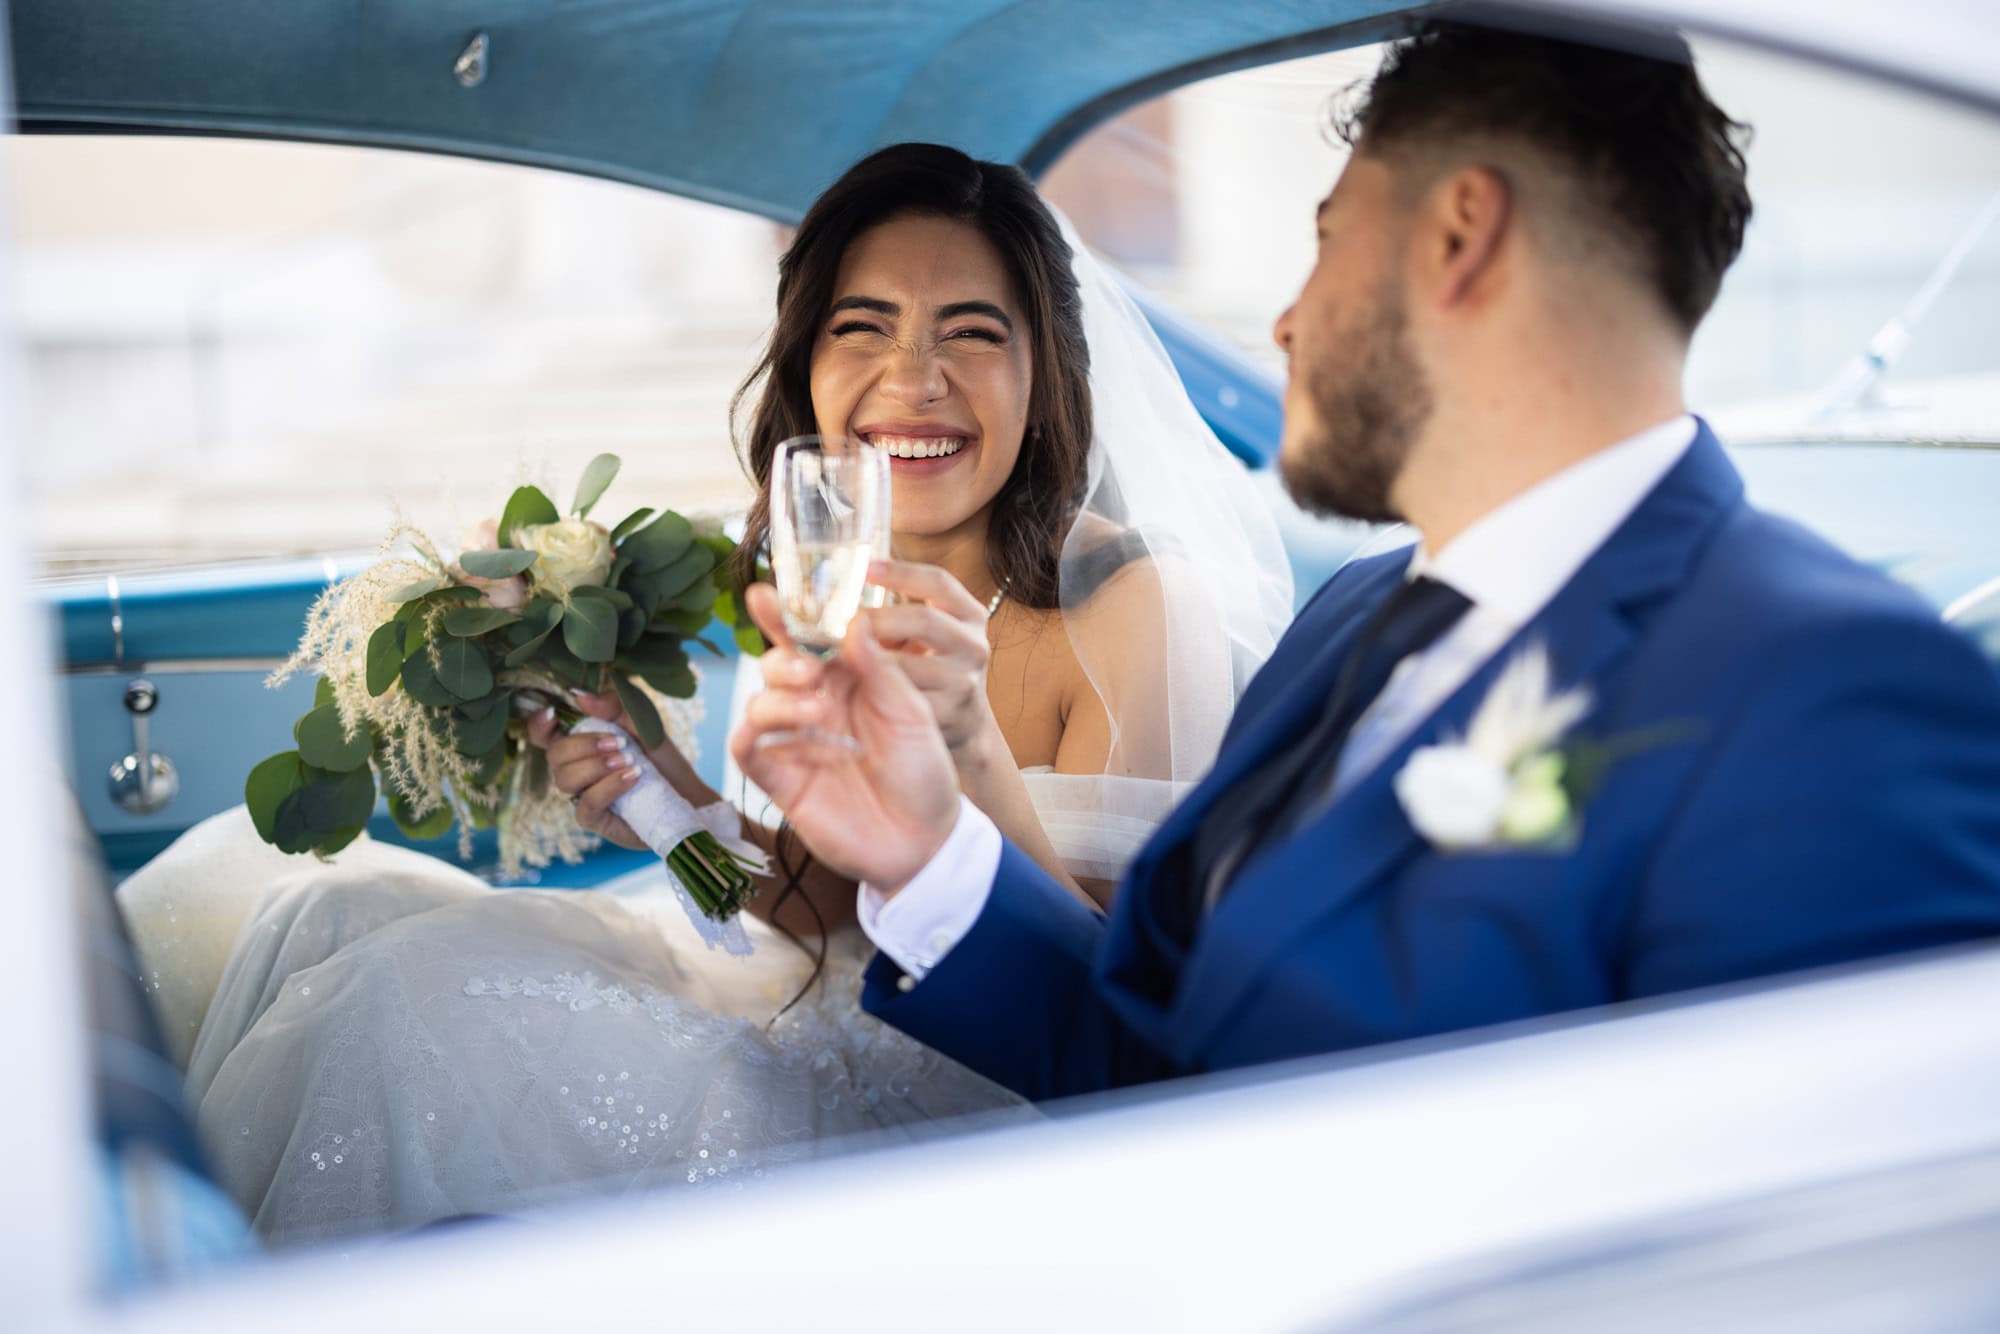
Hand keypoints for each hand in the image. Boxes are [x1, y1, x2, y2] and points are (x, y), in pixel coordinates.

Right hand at [525, 690, 707, 851]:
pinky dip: (609, 787)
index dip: (538, 724)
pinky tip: (632, 778)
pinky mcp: (594, 819)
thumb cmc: (660, 759)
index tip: (553, 714)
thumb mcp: (642, 723)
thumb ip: (613, 707)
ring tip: (629, 762)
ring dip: (597, 766)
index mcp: (579, 743)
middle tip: (618, 743)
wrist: (686, 794)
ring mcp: (581, 795)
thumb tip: (579, 697)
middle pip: (554, 755)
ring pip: (564, 779)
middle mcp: (574, 769)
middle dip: (583, 745)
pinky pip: (586, 804)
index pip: (543, 735)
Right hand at [729, 583, 960, 892]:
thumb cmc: (924, 772)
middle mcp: (818, 706)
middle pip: (777, 665)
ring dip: (779, 697)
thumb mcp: (912, 712)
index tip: (766, 593)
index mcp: (851, 682)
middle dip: (783, 656)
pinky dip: (749, 732)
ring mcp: (797, 743)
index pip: (811, 640)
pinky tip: (770, 729)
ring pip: (759, 703)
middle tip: (810, 668)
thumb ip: (880, 668)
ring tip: (819, 710)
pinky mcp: (782, 780)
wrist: (926, 841)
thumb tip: (853, 620)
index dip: (786, 616)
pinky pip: (747, 748)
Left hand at [860, 559, 999, 760]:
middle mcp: (973, 644)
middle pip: (924, 620)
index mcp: (970, 614)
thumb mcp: (929, 632)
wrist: (965, 721)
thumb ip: (898, 612)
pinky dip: (876, 690)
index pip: (939, 582)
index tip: (867, 568)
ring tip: (845, 655)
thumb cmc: (933, 665)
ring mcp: (964, 680)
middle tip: (848, 624)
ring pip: (909, 664)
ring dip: (871, 660)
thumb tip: (841, 594)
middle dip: (880, 619)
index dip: (902, 572)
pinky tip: (857, 685)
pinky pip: (904, 698)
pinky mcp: (949, 713)